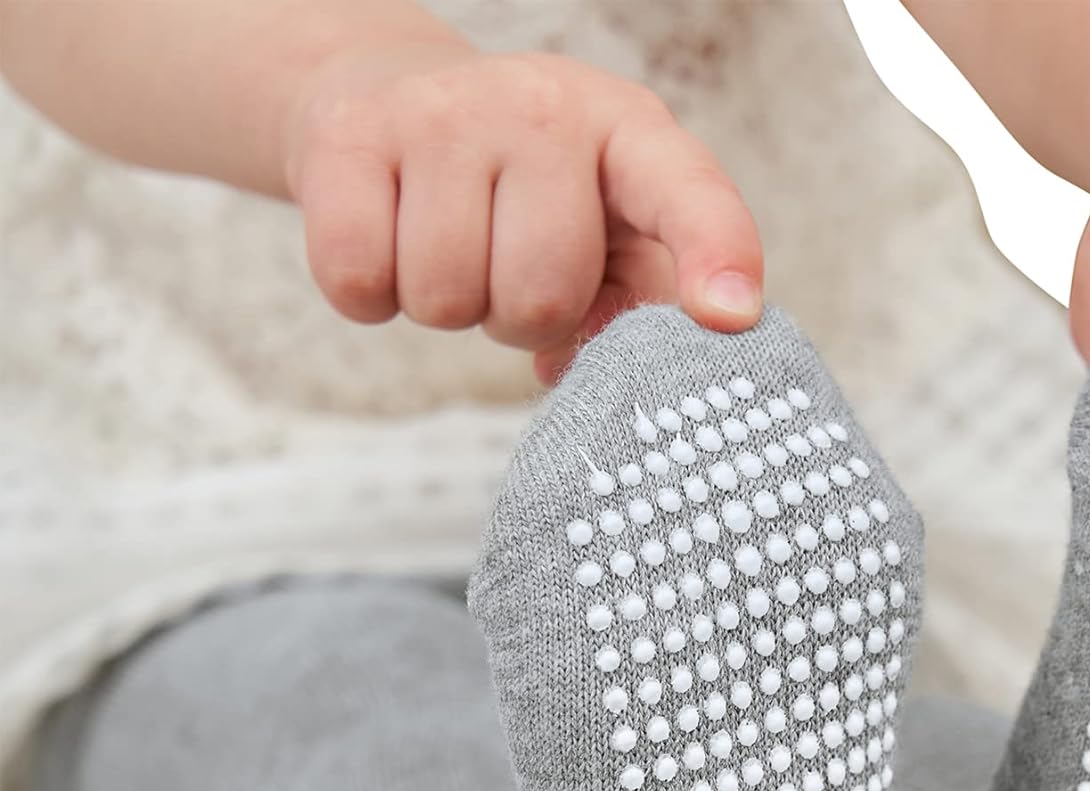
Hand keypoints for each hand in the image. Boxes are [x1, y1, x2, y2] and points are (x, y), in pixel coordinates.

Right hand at [281, 44, 763, 380]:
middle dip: (520, 318)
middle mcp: (542, 106)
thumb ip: (643, 302)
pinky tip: (389, 245)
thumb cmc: (527, 191)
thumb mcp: (610, 229)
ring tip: (454, 251)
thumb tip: (617, 377)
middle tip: (507, 273)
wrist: (395, 100)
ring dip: (447, 308)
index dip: (714, 257)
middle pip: (539, 293)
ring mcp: (442, 112)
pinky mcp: (349, 135)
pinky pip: (358, 281)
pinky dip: (370, 296)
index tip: (726, 318)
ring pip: (445, 297)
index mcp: (629, 132)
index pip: (687, 196)